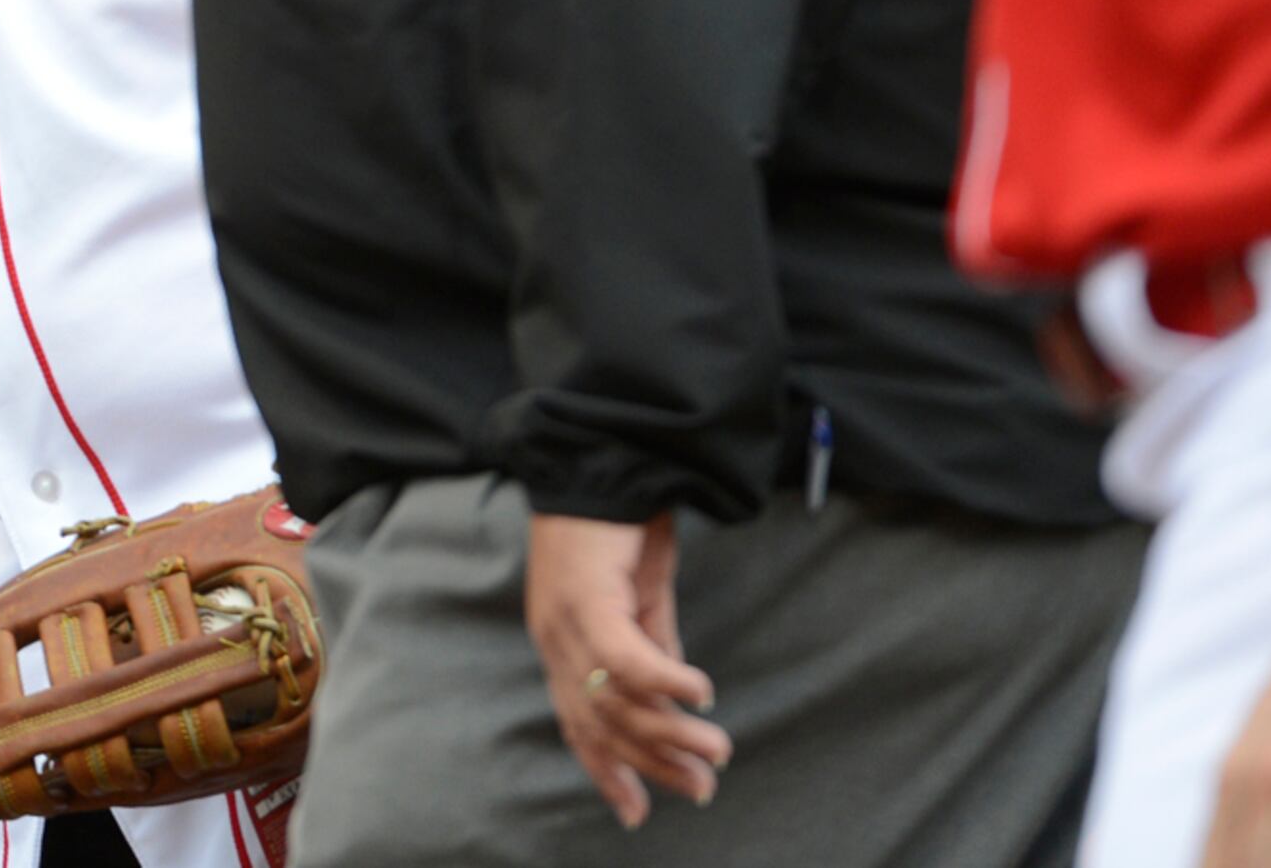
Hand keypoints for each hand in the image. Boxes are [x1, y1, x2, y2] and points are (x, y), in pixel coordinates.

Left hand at [523, 510, 728, 828]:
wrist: (603, 457)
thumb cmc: (620, 522)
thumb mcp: (640, 594)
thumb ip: (652, 645)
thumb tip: (673, 699)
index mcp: (561, 643)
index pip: (579, 724)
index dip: (607, 771)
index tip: (639, 814)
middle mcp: (554, 639)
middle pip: (601, 724)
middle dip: (652, 765)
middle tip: (703, 789)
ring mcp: (564, 620)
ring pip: (616, 700)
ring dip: (670, 731)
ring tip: (716, 750)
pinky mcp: (587, 598)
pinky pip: (626, 658)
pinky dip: (664, 682)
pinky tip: (701, 694)